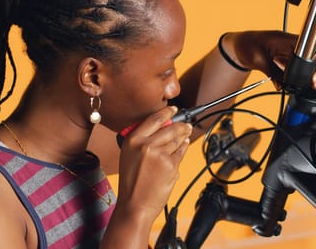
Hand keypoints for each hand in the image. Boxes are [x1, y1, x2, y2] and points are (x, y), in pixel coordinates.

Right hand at [115, 106, 191, 221]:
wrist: (135, 205)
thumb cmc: (131, 183)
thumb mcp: (128, 156)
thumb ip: (141, 141)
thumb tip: (161, 130)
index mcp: (133, 140)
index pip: (154, 119)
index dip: (167, 112)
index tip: (173, 109)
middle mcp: (146, 145)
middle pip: (170, 128)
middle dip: (181, 125)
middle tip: (186, 124)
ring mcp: (160, 155)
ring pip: (177, 140)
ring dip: (184, 136)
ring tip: (186, 134)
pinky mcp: (171, 165)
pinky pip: (181, 153)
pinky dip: (184, 149)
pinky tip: (184, 146)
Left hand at [229, 30, 315, 89]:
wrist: (237, 47)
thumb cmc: (246, 46)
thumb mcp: (259, 61)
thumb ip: (274, 74)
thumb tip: (284, 86)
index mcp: (288, 39)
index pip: (312, 47)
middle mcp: (292, 44)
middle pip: (315, 56)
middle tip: (314, 84)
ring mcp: (290, 52)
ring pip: (309, 62)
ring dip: (312, 74)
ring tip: (312, 84)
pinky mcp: (286, 59)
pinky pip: (299, 67)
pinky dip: (302, 76)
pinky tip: (303, 84)